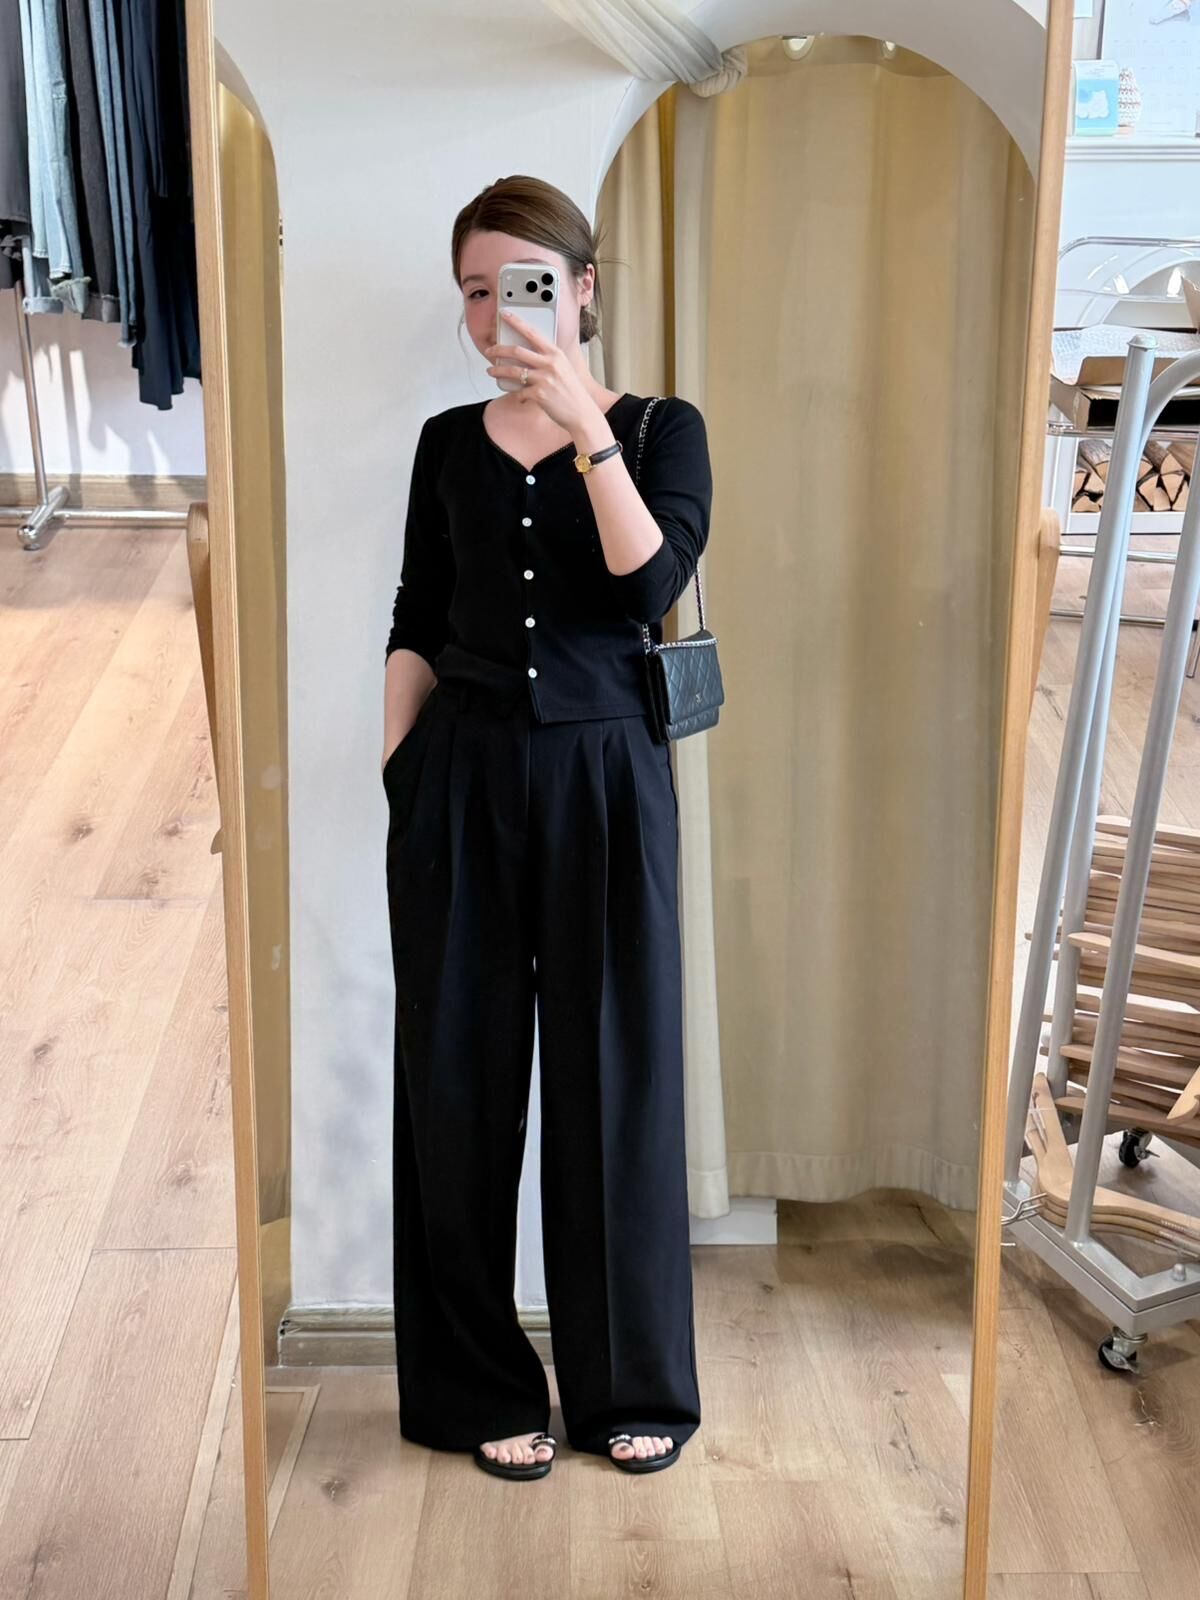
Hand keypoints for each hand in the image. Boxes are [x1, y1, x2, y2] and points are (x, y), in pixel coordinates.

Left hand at [484, 309, 596, 433]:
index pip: (532, 332)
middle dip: (498, 350)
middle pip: (517, 351)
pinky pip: (520, 392)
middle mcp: (550, 363)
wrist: (582, 413)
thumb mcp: (563, 368)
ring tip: (491, 371)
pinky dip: (517, 395)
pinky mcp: (539, 395)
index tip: (504, 315)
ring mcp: (544, 379)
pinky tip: (519, 396)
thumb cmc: (572, 391)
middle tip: (490, 351)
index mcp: (555, 353)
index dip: (516, 322)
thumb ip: (547, 359)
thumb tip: (526, 356)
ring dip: (498, 371)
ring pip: (513, 371)